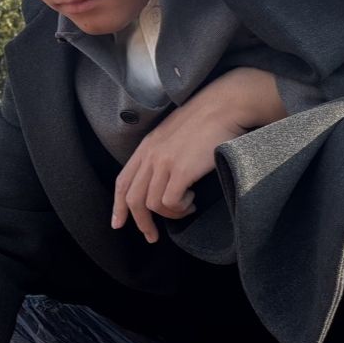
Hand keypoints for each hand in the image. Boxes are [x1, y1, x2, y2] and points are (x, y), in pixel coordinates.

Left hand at [111, 68, 285, 242]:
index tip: (118, 223)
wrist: (225, 106)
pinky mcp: (181, 170)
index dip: (118, 206)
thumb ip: (163, 153)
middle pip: (133, 199)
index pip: (123, 181)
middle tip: (152, 236)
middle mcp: (150, 155)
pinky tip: (192, 200)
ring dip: (170, 213)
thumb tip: (163, 179)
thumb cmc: (207, 120)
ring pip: (152, 205)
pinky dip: (180, 208)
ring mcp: (164, 162)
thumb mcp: (174, 135)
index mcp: (147, 147)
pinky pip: (170, 202)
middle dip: (141, 223)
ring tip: (186, 207)